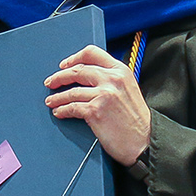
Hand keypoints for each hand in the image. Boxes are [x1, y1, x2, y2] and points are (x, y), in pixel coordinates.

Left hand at [44, 44, 149, 166]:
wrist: (143, 141)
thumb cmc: (136, 120)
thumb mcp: (128, 89)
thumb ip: (111, 79)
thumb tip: (88, 77)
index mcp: (120, 71)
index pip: (92, 53)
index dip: (74, 58)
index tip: (64, 65)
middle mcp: (112, 79)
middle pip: (77, 71)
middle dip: (60, 77)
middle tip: (51, 82)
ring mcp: (103, 95)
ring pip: (71, 91)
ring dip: (57, 97)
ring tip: (51, 101)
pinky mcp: (95, 111)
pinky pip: (72, 107)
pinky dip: (62, 110)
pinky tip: (59, 112)